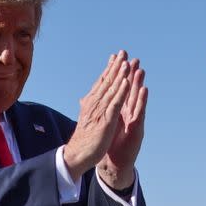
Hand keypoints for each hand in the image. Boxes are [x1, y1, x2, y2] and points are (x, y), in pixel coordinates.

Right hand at [63, 51, 132, 179]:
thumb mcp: (86, 118)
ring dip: (120, 75)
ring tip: (127, 62)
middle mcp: (95, 103)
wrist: (78, 154)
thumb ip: (87, 106)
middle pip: (107, 81)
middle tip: (123, 52)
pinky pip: (115, 103)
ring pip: (112, 89)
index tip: (116, 56)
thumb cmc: (84, 137)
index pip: (101, 82)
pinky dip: (121, 92)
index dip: (109, 68)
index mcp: (91, 102)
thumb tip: (85, 97)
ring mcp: (100, 111)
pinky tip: (127, 82)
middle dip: (116, 66)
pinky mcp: (106, 120)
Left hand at [97, 57, 147, 188]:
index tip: (120, 60)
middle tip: (135, 59)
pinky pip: (139, 112)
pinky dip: (142, 100)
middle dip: (132, 75)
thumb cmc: (109, 143)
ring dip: (139, 84)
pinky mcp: (137, 129)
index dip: (120, 75)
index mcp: (119, 110)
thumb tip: (96, 99)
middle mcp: (128, 113)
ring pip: (137, 99)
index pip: (120, 89)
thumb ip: (104, 110)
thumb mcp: (104, 123)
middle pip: (130, 91)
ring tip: (140, 69)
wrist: (114, 163)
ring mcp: (134, 120)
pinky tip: (145, 90)